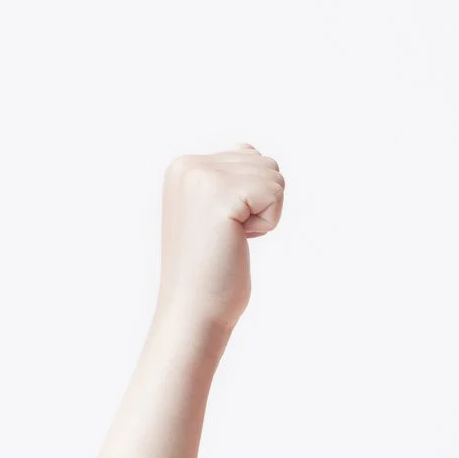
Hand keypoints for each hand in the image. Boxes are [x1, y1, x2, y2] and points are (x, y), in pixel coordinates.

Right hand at [156, 144, 284, 331]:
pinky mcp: (221, 196)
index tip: (220, 225)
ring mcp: (201, 178)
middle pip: (265, 163)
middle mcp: (187, 165)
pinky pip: (275, 194)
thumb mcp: (213, 209)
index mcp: (182, 165)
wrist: (194, 309)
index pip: (249, 156)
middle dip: (259, 203)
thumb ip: (228, 174)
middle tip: (227, 234)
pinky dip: (268, 222)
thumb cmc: (209, 266)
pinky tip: (238, 240)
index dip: (249, 198)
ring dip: (264, 213)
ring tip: (231, 237)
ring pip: (274, 177)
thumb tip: (249, 149)